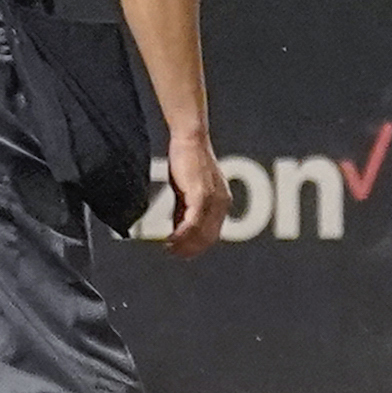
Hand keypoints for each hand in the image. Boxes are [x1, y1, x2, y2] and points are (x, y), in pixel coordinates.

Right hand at [163, 134, 229, 258]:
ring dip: (184, 244)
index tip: (182, 253)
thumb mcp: (186, 189)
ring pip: (201, 232)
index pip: (212, 232)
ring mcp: (213, 200)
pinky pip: (193, 222)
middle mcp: (221, 202)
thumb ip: (185, 209)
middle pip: (209, 237)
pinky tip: (171, 239)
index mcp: (221, 201)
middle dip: (191, 249)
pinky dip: (182, 234)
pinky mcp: (202, 195)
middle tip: (173, 254)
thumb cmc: (186, 160)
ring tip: (170, 249)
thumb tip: (179, 228)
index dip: (197, 246)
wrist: (189, 138)